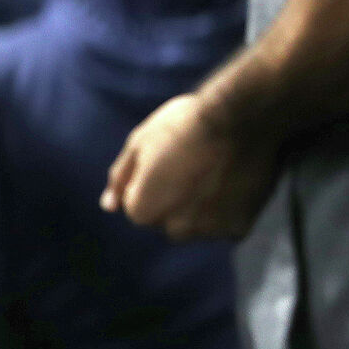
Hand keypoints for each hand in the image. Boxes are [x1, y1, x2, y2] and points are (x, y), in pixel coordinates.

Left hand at [102, 92, 277, 240]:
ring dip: (200, 207)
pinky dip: (227, 208)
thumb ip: (120, 178)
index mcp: (143, 211)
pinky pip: (226, 223)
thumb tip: (108, 206)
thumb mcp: (139, 142)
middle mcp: (174, 230)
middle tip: (191, 164)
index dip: (150, 179)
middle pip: (167, 220)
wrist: (241, 117)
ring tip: (213, 171)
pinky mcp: (239, 228)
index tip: (169, 158)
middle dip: (174, 200)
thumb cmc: (183, 125)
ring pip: (197, 224)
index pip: (137, 205)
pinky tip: (232, 181)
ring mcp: (208, 231)